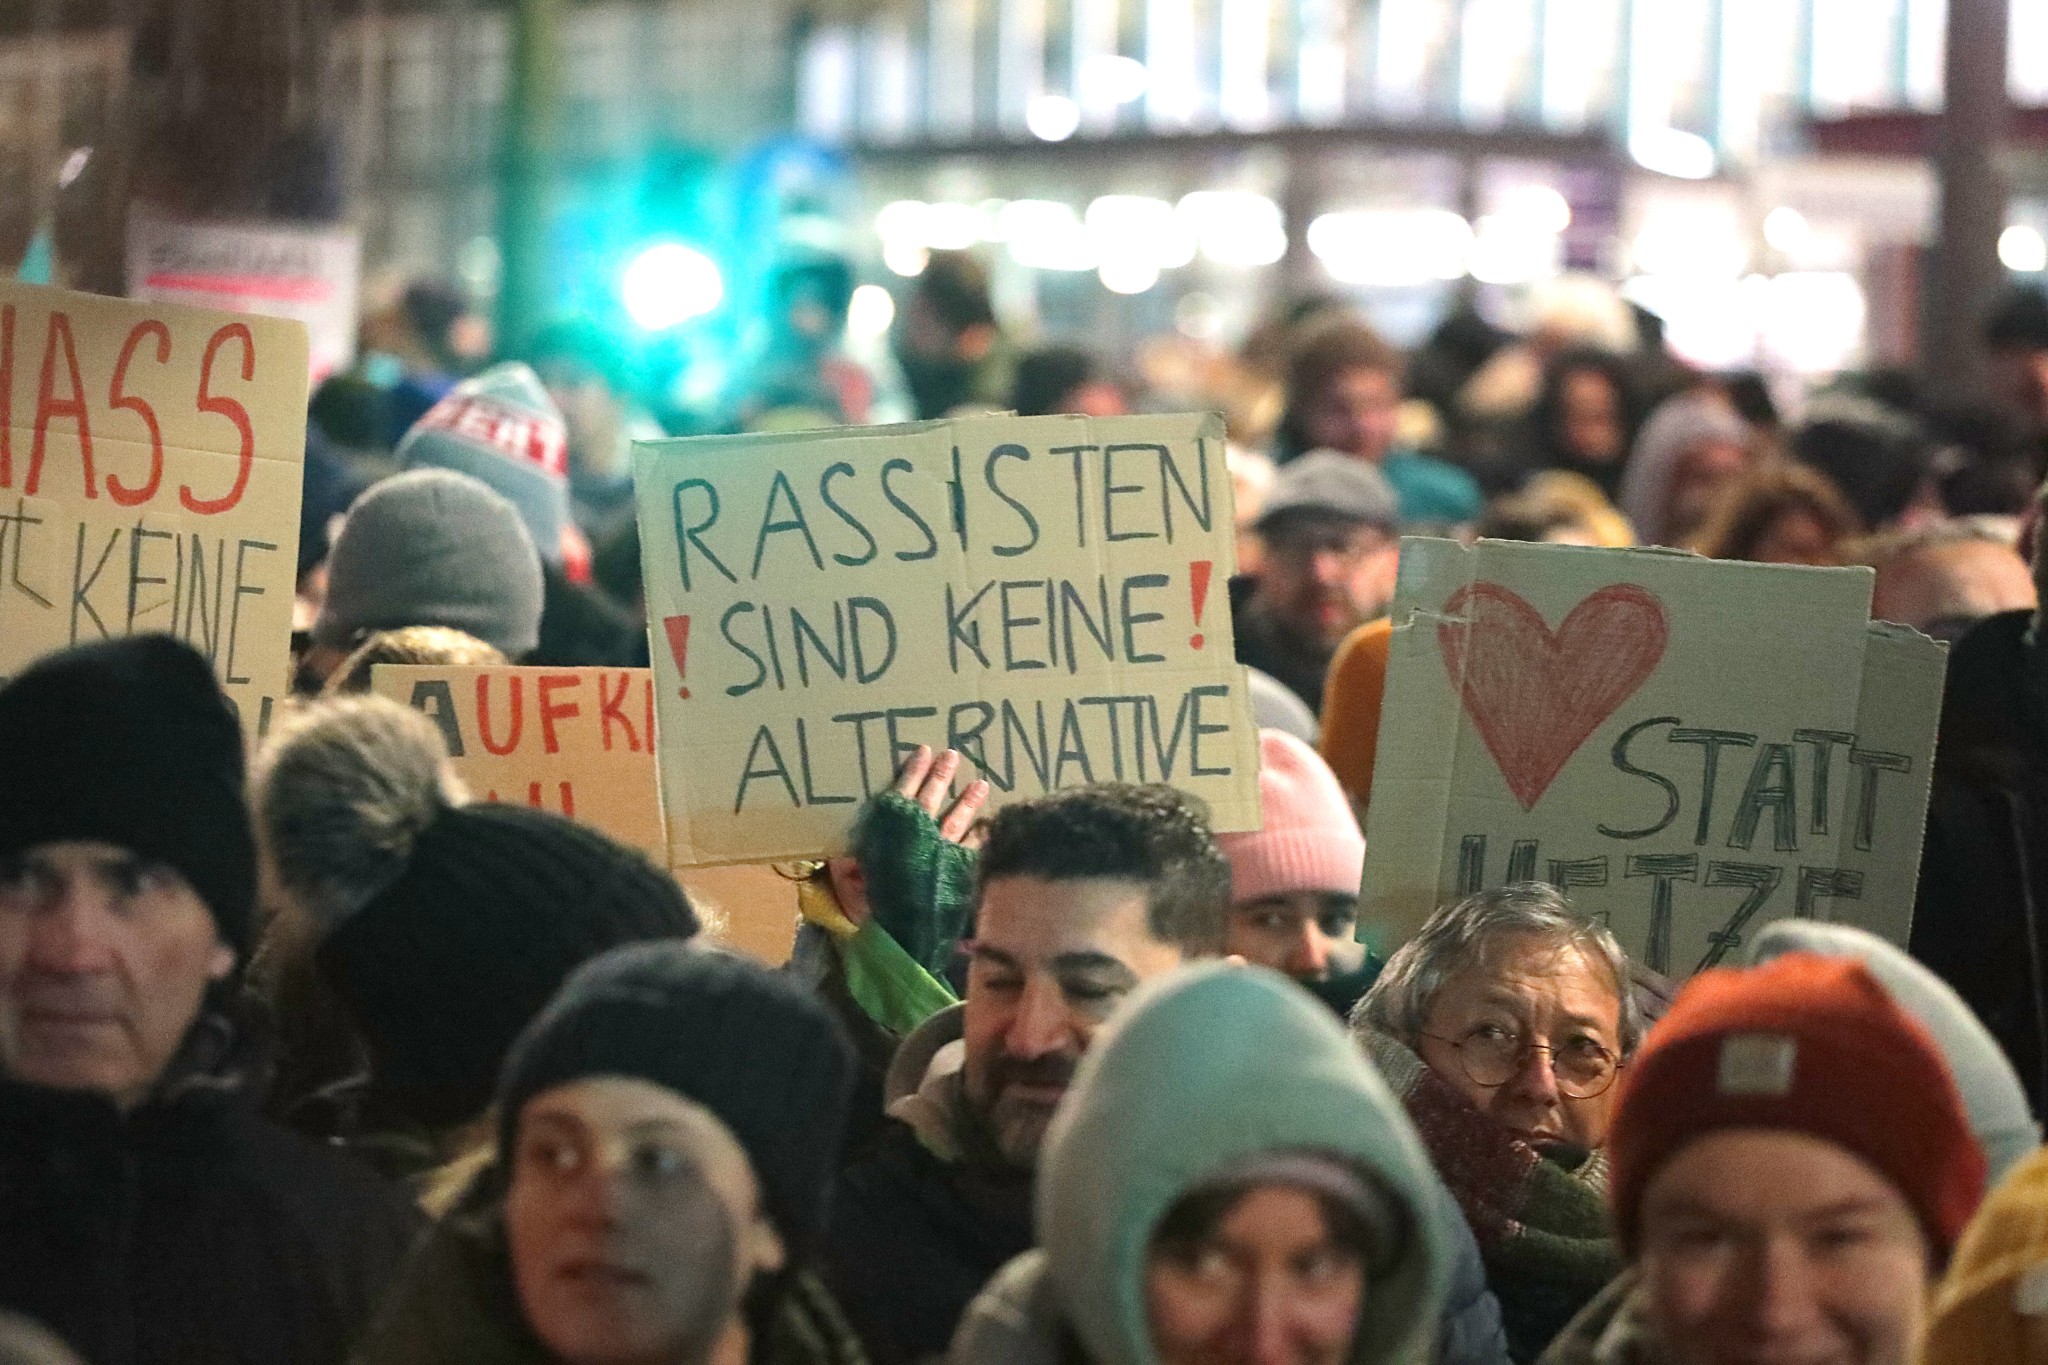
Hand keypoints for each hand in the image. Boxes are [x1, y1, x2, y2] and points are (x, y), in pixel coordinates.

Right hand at [823, 746, 989, 925]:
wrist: (904, 927)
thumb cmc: (875, 899)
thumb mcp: (855, 877)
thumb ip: (851, 863)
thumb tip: (842, 856)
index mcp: (893, 829)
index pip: (904, 792)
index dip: (913, 771)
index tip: (924, 751)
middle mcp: (919, 832)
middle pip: (932, 798)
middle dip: (942, 775)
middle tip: (953, 755)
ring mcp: (942, 848)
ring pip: (957, 818)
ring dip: (968, 801)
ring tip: (981, 784)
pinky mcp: (959, 867)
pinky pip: (971, 847)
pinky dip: (978, 836)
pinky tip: (986, 827)